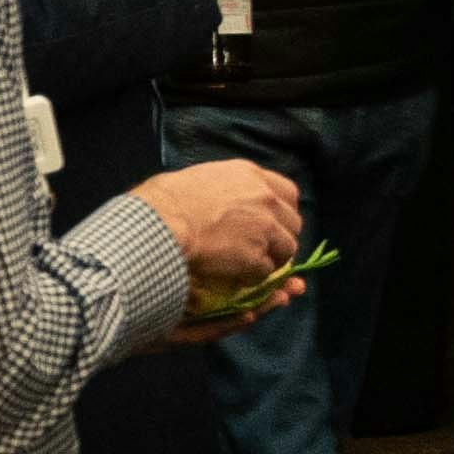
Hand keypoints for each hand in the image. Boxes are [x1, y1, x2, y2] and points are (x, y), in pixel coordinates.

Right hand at [136, 154, 306, 327]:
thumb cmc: (165, 200)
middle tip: (262, 248)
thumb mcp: (201, 178)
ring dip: (272, 259)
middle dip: (280, 237)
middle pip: (293, 223)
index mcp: (252, 176)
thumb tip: (219, 196)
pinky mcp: (256, 257)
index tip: (272, 222)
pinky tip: (235, 277)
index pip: (288, 193)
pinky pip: (266, 273)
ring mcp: (265, 229)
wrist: (161, 224)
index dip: (282, 211)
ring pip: (286, 250)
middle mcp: (266, 199)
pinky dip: (254, 277)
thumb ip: (224, 187)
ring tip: (249, 266)